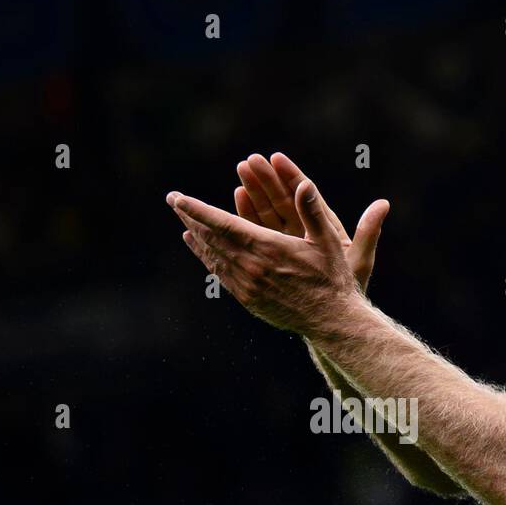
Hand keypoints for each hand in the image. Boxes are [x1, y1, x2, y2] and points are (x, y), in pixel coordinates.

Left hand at [167, 177, 371, 336]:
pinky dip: (206, 257)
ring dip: (196, 236)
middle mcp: (251, 267)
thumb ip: (312, 210)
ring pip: (213, 256)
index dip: (198, 210)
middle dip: (190, 217)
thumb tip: (304, 183)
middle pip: (211, 238)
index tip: (178, 198)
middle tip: (172, 200)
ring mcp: (247, 285)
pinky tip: (199, 246)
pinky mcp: (248, 298)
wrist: (330, 321)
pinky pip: (221, 273)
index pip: (223, 224)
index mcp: (267, 248)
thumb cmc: (332, 278)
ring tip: (183, 220)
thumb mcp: (328, 241)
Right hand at [232, 153, 388, 293]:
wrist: (330, 318)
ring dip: (254, 194)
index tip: (277, 158)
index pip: (307, 197)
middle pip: (283, 201)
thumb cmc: (347, 291)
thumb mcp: (359, 260)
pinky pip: (257, 233)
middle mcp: (305, 232)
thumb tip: (383, 204)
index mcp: (325, 229)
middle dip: (267, 181)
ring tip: (241, 172)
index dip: (292, 177)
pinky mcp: (274, 256)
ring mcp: (288, 244)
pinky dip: (247, 218)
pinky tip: (238, 198)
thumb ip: (368, 232)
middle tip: (251, 161)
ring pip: (268, 214)